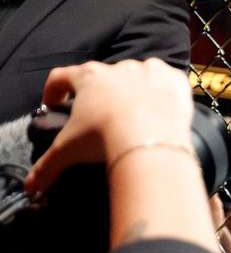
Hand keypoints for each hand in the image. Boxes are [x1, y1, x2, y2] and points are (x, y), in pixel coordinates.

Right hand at [24, 58, 193, 193]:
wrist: (150, 138)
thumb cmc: (102, 137)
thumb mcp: (66, 152)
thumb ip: (46, 166)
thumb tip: (33, 185)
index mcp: (89, 78)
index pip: (61, 76)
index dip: (54, 89)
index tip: (53, 104)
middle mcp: (120, 67)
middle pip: (103, 77)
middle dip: (99, 95)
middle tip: (98, 119)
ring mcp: (150, 70)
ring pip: (137, 77)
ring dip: (133, 92)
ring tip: (133, 117)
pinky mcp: (175, 79)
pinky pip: (167, 82)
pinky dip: (163, 94)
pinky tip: (160, 111)